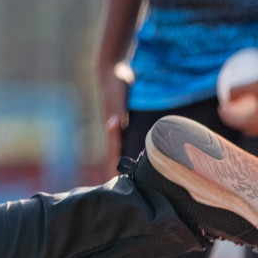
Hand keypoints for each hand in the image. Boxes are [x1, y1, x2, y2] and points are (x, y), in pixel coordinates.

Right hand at [98, 61, 133, 178]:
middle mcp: (116, 128)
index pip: (113, 153)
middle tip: (131, 189)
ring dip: (129, 160)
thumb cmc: (114, 81)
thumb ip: (116, 110)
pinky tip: (146, 152)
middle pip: (118, 154)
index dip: (114, 168)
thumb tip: (112, 127)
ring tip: (139, 177)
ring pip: (125, 147)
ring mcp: (120, 124)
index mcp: (113, 127)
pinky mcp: (127, 118)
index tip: (117, 185)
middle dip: (121, 170)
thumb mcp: (117, 95)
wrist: (111, 67)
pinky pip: (132, 136)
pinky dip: (136, 147)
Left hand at [218, 69, 257, 135]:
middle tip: (231, 110)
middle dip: (238, 121)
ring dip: (251, 119)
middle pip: (250, 128)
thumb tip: (226, 97)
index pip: (239, 124)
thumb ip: (238, 92)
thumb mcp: (255, 85)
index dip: (227, 117)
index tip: (221, 108)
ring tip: (244, 108)